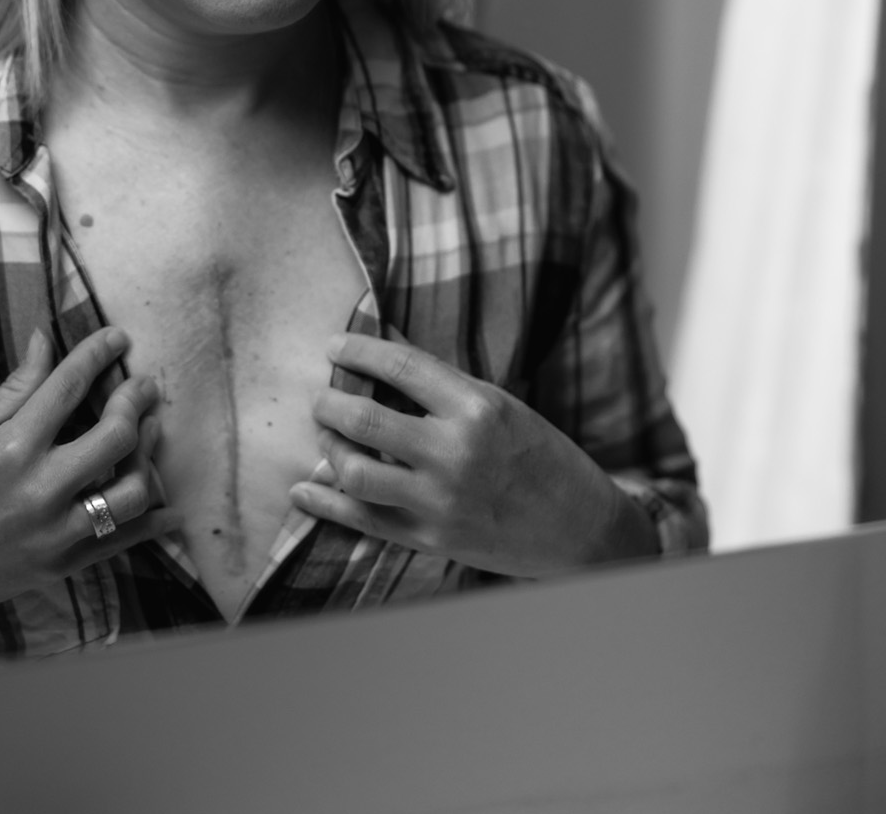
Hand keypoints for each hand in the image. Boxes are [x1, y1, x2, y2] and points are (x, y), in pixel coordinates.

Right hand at [0, 326, 178, 639]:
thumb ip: (14, 388)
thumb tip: (45, 339)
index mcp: (10, 448)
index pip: (70, 385)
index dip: (100, 352)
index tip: (118, 337)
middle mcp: (40, 491)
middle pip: (116, 436)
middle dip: (138, 399)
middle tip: (144, 384)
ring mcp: (55, 533)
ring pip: (133, 492)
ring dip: (149, 456)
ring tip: (148, 433)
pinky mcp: (62, 566)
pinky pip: (124, 542)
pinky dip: (153, 522)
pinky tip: (169, 503)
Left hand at [290, 332, 656, 577]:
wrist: (581, 530)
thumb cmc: (540, 456)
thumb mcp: (500, 404)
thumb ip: (439, 381)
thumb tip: (382, 345)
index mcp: (477, 408)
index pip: (399, 366)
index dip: (358, 351)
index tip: (335, 346)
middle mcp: (454, 453)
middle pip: (363, 419)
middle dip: (329, 401)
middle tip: (324, 395)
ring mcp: (439, 501)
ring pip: (353, 471)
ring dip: (329, 448)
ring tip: (330, 436)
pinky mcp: (430, 540)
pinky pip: (362, 520)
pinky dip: (324, 502)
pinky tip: (304, 488)